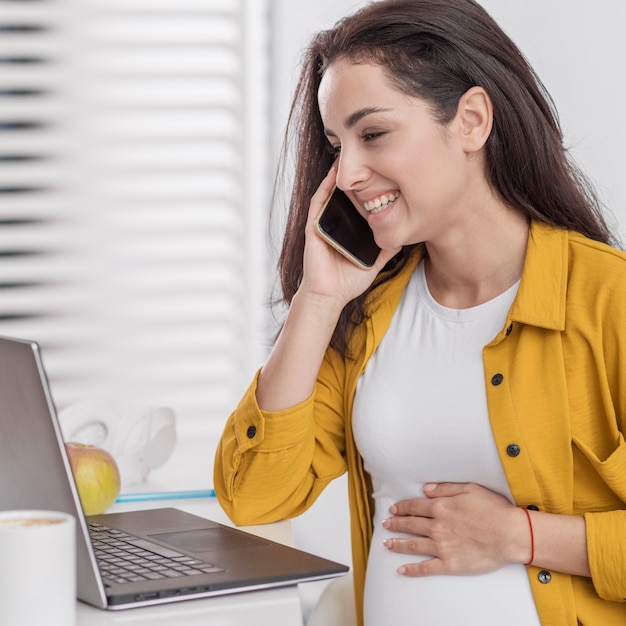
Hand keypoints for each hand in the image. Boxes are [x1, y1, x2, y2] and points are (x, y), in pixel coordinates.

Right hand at [299, 166, 400, 306]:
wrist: (329, 296)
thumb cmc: (347, 282)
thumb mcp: (374, 263)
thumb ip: (386, 250)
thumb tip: (402, 238)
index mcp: (348, 230)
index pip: (358, 204)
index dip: (367, 189)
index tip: (381, 172)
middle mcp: (335, 223)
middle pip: (345, 196)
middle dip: (354, 177)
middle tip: (366, 156)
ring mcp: (323, 223)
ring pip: (330, 194)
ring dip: (338, 176)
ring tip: (348, 157)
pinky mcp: (313, 227)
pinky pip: (317, 203)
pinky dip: (324, 188)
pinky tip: (332, 175)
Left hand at [382, 482, 529, 575]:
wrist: (510, 534)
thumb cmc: (494, 510)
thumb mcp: (469, 489)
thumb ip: (444, 488)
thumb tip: (425, 489)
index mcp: (441, 507)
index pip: (414, 506)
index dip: (402, 508)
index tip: (393, 509)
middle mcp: (437, 526)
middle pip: (410, 524)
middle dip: (395, 524)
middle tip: (386, 524)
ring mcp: (442, 546)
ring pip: (413, 545)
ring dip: (398, 544)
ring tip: (387, 543)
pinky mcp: (449, 564)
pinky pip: (426, 567)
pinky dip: (412, 569)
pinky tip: (401, 570)